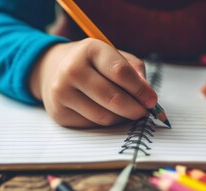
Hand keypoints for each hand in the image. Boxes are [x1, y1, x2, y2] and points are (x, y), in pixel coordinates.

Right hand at [29, 38, 156, 127]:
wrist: (53, 70)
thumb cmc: (93, 63)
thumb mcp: (114, 55)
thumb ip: (134, 70)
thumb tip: (147, 96)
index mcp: (90, 49)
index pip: (121, 72)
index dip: (141, 90)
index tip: (152, 101)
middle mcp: (72, 69)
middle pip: (113, 98)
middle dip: (135, 109)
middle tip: (144, 113)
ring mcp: (62, 93)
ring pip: (104, 117)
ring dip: (122, 118)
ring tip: (127, 112)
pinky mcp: (59, 113)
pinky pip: (93, 125)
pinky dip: (106, 122)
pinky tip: (108, 114)